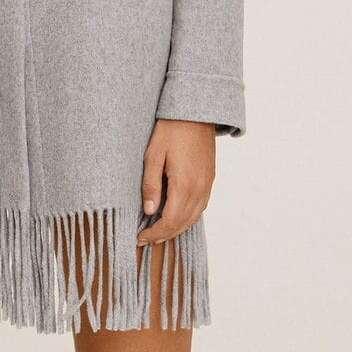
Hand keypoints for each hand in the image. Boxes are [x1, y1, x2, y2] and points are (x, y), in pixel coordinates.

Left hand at [136, 119, 215, 247]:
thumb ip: (150, 185)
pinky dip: (189, 217)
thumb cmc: (171, 130)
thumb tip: (150, 211)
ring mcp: (208, 184)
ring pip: (194, 217)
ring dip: (177, 228)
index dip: (155, 233)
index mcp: (185, 184)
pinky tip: (177, 217)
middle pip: (183, 223)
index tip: (140, 237)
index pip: (170, 220)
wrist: (196, 112)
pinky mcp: (210, 178)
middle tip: (146, 240)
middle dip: (164, 235)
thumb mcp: (153, 156)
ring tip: (160, 233)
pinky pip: (201, 206)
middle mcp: (200, 188)